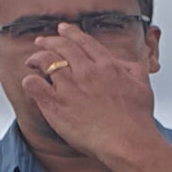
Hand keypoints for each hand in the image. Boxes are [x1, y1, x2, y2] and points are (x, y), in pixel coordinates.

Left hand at [24, 22, 156, 165]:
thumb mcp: (142, 86)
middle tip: (41, 41)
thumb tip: (123, 63)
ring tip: (31, 61)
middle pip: (62, 47)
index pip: (84, 42)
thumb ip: (133, 69)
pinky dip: (30, 81)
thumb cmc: (136, 120)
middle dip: (49, 41)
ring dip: (36, 58)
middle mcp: (86, 72)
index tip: (63, 29)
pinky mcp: (56, 105)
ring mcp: (70, 87)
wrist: (127, 142)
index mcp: (106, 65)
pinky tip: (29, 82)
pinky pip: (35, 86)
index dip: (71, 33)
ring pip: (46, 62)